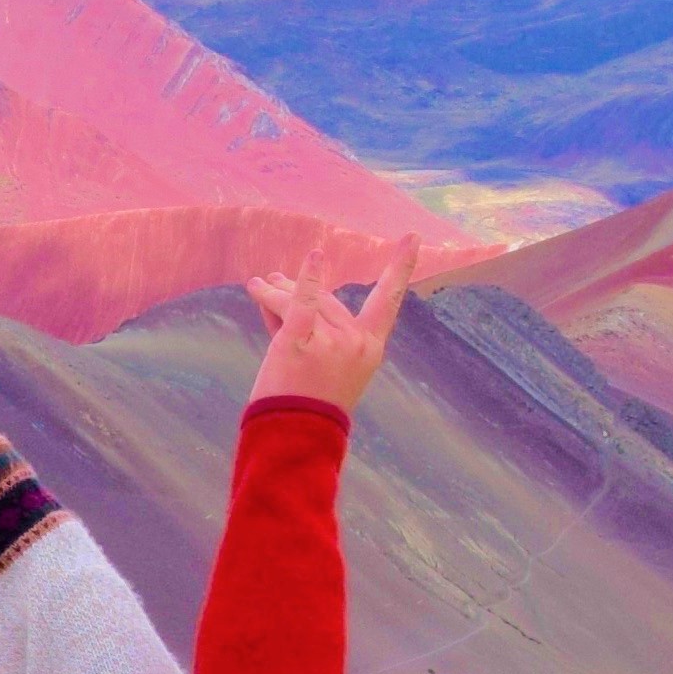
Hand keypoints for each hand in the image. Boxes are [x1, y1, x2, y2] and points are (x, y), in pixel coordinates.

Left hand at [242, 232, 422, 413]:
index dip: (400, 267)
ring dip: (277, 292)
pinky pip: (301, 303)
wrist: (294, 435)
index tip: (413, 238)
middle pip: (326, 298)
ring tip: (258, 285)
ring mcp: (332, 342)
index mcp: (370, 347)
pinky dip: (303, 279)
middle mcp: (356, 341)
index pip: (389, 299)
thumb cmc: (306, 401)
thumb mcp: (324, 361)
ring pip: (303, 301)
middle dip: (297, 291)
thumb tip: (282, 284)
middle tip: (270, 285)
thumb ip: (313, 323)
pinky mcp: (303, 342)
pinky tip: (309, 257)